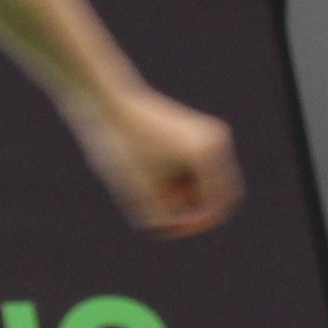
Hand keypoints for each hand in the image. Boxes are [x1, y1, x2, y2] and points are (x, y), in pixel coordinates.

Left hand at [70, 86, 241, 238]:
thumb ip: (162, 218)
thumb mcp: (138, 191)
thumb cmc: (120, 145)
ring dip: (186, 194)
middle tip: (159, 210)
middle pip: (219, 197)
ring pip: (210, 185)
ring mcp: (212, 135)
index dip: (192, 224)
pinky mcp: (201, 134)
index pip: (216, 208)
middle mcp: (217, 141)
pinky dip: (183, 180)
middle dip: (194, 209)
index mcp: (206, 154)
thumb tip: (182, 227)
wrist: (109, 100)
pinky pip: (201, 171)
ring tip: (150, 184)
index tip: (163, 226)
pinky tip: (155, 173)